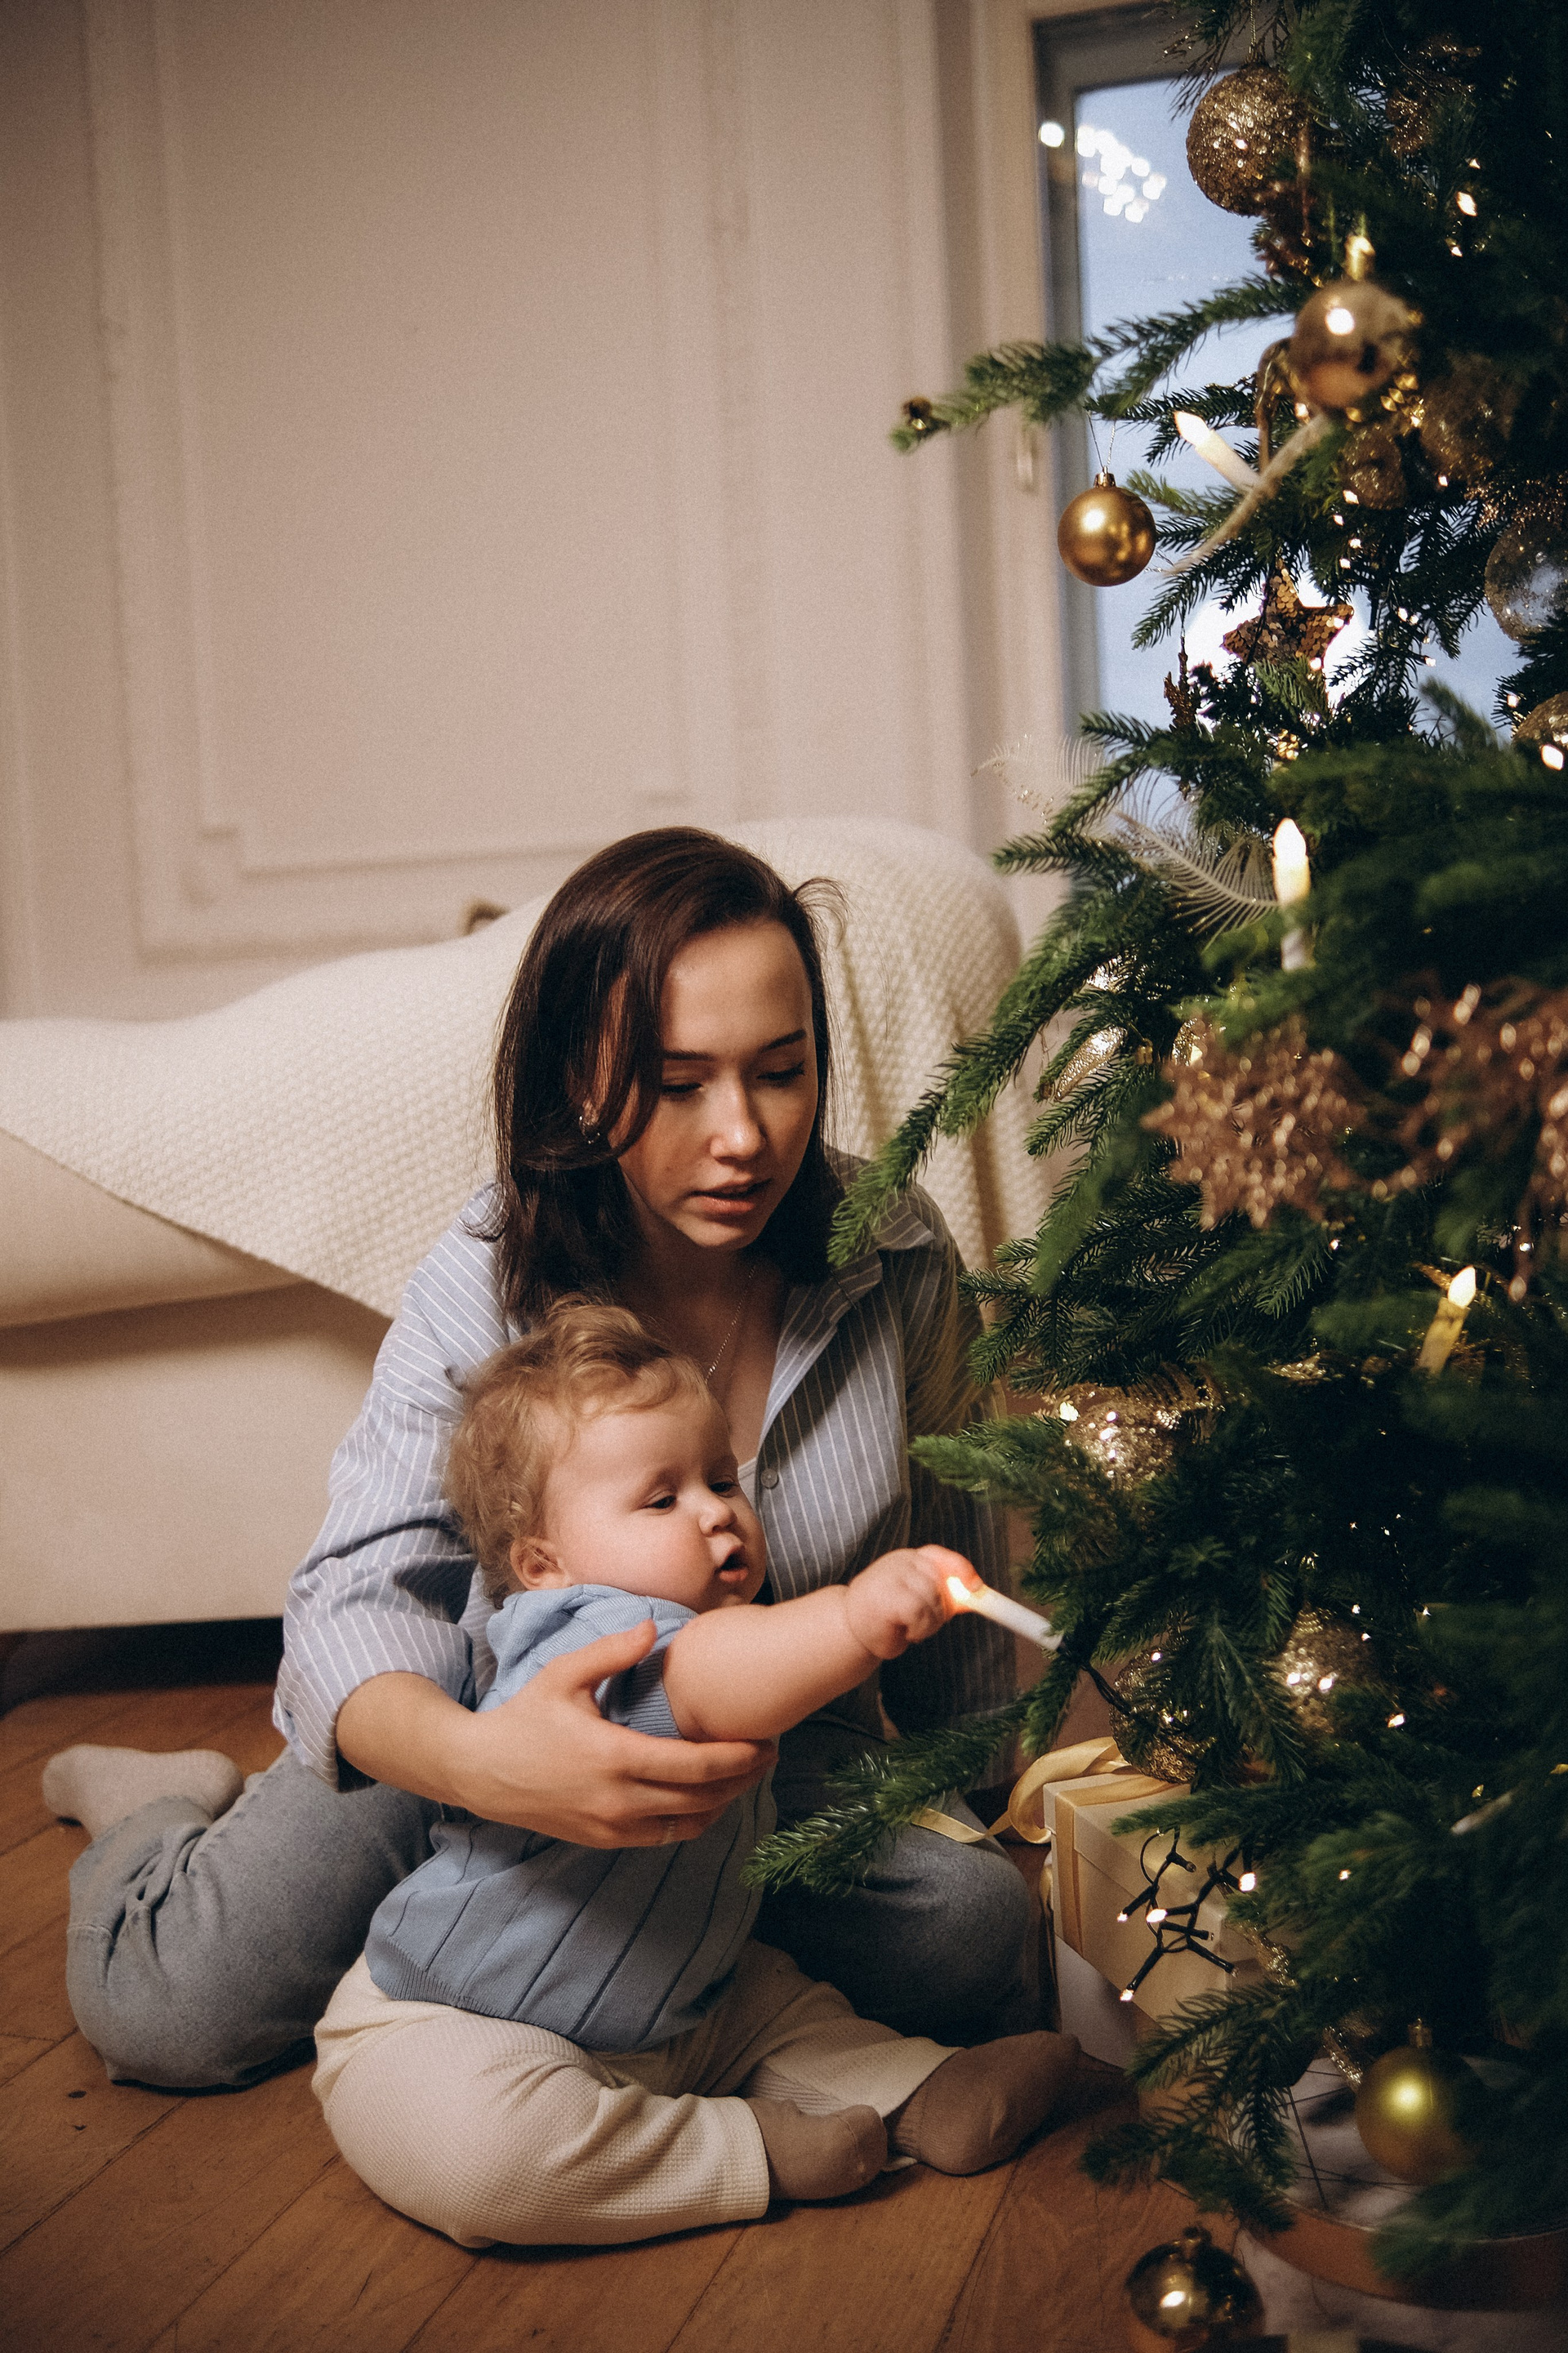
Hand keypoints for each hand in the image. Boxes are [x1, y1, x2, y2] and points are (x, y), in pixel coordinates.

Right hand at [335, 1632, 773, 1845]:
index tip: (764, 1743)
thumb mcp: (563, 1674)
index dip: (737, 1758)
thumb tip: (653, 1628)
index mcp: (614, 1756)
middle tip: (768, 1756)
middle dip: (742, 1780)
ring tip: (742, 1776)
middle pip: (702, 1800)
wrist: (480, 1771)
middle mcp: (617, 1800)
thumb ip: (611, 1652)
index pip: (695, 1767)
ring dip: (721, 1804)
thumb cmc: (524, 1717)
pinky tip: (703, 1796)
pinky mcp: (603, 1840)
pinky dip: (690, 1820)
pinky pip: (662, 1838)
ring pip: (687, 1826)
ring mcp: (611, 1827)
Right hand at [843, 1543, 966, 1659]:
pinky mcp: (886, 1595)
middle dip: (941, 1610)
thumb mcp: (918, 1601)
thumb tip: (977, 1594)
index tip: (976, 1587)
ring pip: (933, 1600)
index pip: (939, 1556)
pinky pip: (920, 1612)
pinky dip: (919, 1628)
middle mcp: (899, 1562)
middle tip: (922, 1624)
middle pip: (941, 1584)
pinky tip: (905, 1631)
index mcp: (908, 1559)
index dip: (961, 1568)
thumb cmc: (886, 1617)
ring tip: (910, 1628)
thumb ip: (944, 1596)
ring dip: (929, 1623)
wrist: (849, 1630)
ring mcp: (891, 1575)